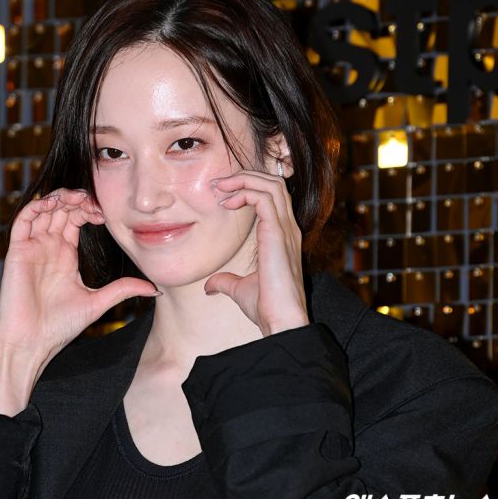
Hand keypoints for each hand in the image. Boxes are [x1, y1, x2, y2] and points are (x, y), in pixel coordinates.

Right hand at [0, 188, 158, 414]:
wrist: (30, 343)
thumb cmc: (59, 327)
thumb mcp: (98, 303)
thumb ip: (123, 289)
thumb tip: (155, 288)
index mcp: (65, 255)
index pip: (76, 219)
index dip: (90, 209)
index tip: (106, 213)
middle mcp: (48, 247)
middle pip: (62, 209)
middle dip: (78, 199)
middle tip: (95, 203)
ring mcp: (33, 247)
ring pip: (43, 209)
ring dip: (59, 197)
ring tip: (78, 198)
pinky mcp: (17, 251)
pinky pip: (23, 220)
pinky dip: (37, 206)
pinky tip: (54, 203)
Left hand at [204, 171, 309, 335]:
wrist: (280, 320)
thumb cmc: (266, 307)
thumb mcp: (239, 289)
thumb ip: (226, 282)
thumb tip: (209, 286)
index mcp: (282, 236)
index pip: (272, 196)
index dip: (248, 188)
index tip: (221, 196)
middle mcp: (288, 228)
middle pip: (274, 183)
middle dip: (245, 177)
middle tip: (218, 185)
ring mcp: (286, 229)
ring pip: (271, 184)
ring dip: (243, 180)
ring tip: (220, 188)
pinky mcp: (278, 233)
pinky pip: (264, 197)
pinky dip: (245, 191)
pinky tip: (226, 203)